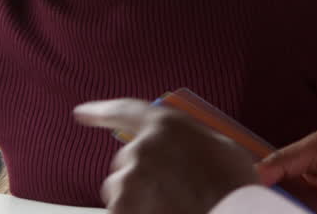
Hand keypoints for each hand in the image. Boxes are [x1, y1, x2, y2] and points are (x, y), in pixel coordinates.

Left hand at [75, 99, 257, 213]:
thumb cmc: (234, 187)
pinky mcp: (124, 210)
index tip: (82, 113)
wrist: (234, 213)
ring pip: (121, 191)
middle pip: (126, 161)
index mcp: (165, 125)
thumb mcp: (222, 148)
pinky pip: (121, 211)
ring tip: (169, 206)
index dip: (100, 112)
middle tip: (170, 190)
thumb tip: (187, 150)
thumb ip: (193, 142)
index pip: (123, 111)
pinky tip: (163, 212)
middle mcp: (141, 149)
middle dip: (141, 174)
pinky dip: (137, 212)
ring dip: (137, 199)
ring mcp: (130, 182)